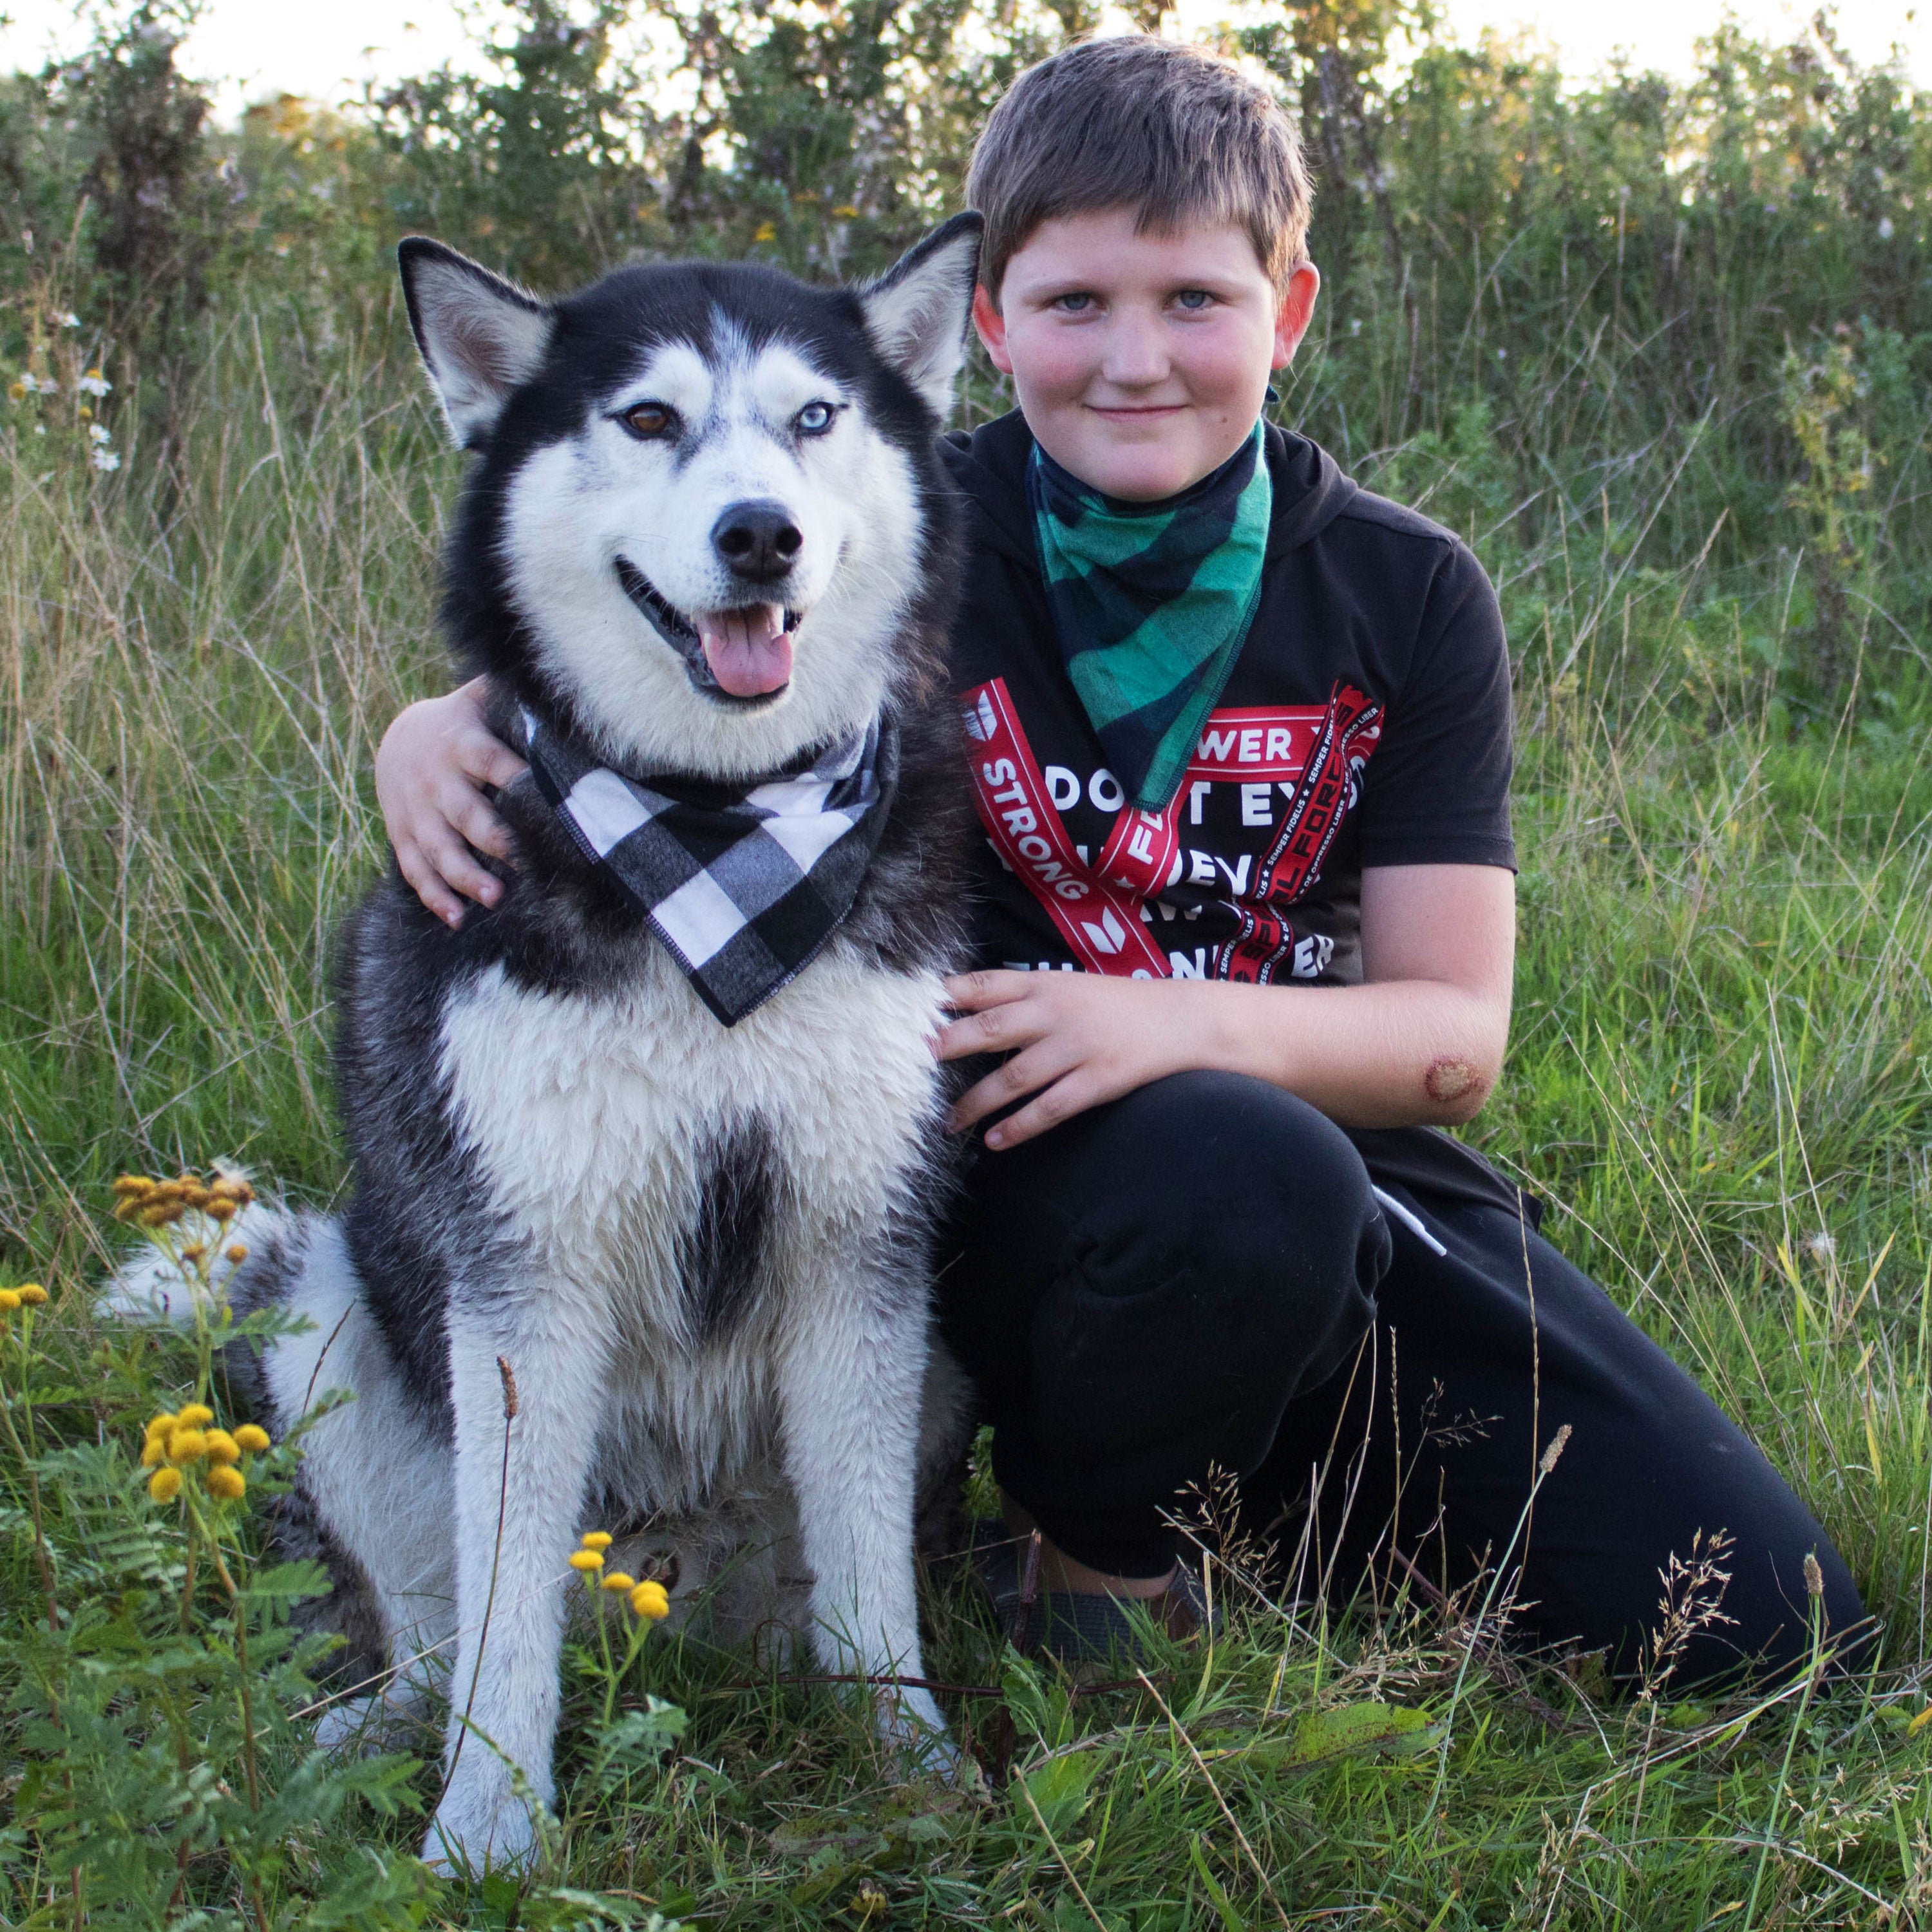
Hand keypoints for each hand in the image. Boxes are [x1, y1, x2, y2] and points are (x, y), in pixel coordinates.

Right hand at [374, 676, 526, 926]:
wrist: (398, 738)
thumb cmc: (462, 723)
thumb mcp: (480, 701)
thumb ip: (513, 698)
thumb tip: (558, 685)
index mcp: (463, 745)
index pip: (492, 761)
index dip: (516, 777)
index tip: (545, 795)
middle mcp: (438, 781)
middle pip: (466, 813)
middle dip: (493, 839)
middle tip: (524, 861)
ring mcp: (418, 812)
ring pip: (439, 849)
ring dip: (465, 876)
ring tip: (494, 897)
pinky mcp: (403, 835)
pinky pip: (415, 870)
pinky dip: (434, 897)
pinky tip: (456, 918)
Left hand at [937, 971, 1223, 1149]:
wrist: (1180, 1019)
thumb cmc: (1114, 1004)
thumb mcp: (1067, 986)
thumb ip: (1021, 998)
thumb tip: (962, 1012)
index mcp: (1044, 985)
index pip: (986, 985)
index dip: (947, 997)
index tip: (911, 1012)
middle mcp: (1056, 1013)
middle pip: (990, 1029)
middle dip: (949, 1046)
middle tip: (913, 1065)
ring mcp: (1077, 1048)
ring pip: (1014, 1077)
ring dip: (976, 1103)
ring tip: (949, 1122)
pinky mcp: (1098, 1080)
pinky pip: (1050, 1109)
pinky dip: (1019, 1127)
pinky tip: (995, 1142)